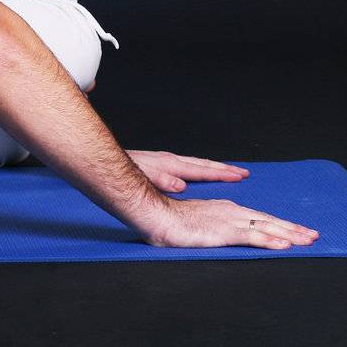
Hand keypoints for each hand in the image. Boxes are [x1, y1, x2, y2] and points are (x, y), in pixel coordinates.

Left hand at [126, 149, 249, 192]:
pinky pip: (184, 165)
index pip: (201, 170)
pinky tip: (195, 175)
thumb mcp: (140, 176)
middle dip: (222, 169)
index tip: (240, 175)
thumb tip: (181, 186)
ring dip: (211, 168)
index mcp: (169, 165)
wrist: (104, 160)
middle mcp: (168, 161)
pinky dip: (196, 169)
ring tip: (226, 172)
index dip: (221, 174)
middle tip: (242, 172)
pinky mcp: (156, 164)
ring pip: (194, 164)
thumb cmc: (119, 170)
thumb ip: (160, 180)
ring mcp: (163, 161)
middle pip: (201, 164)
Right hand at [140, 196, 319, 249]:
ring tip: (309, 240)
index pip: (259, 218)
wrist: (155, 214)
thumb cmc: (169, 221)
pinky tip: (284, 245)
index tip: (297, 231)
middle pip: (268, 220)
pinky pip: (252, 236)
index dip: (279, 224)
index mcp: (226, 210)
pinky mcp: (223, 232)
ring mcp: (229, 221)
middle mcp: (231, 212)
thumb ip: (212, 228)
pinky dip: (270, 240)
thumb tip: (219, 233)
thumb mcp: (197, 224)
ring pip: (266, 227)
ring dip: (290, 233)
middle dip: (293, 228)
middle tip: (314, 236)